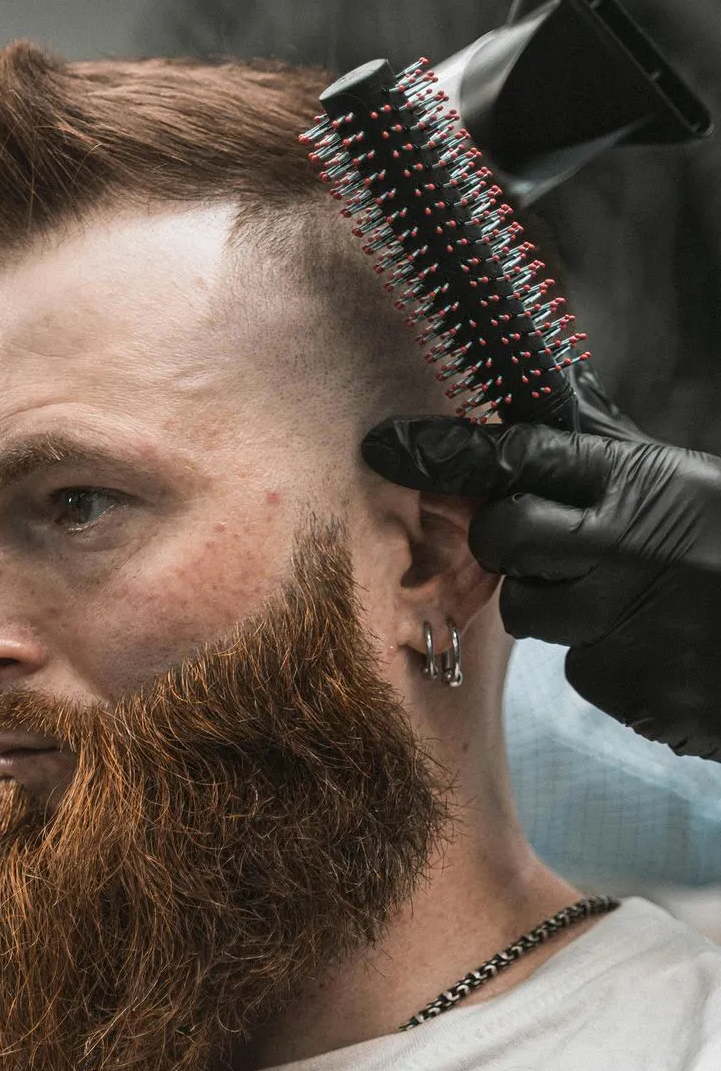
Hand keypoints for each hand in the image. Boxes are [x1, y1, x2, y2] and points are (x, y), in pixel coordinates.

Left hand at [361, 375, 720, 760]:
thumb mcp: (685, 481)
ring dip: (567, 611)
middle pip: (505, 539)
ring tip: (638, 603)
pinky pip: (585, 672)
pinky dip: (614, 663)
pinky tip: (666, 650)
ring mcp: (626, 624)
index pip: (517, 456)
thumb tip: (538, 380)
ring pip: (535, 616)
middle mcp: (624, 548)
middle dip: (511, 545)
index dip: (444, 453)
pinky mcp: (633, 691)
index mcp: (638, 482)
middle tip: (554, 549)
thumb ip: (606, 455)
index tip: (384, 446)